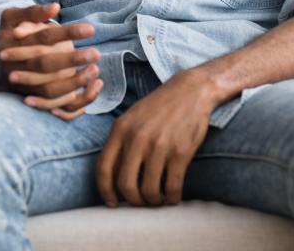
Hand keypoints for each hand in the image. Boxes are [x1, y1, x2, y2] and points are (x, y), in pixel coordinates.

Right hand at [0, 3, 102, 119]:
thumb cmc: (9, 35)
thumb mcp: (12, 18)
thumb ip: (33, 12)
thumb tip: (55, 7)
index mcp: (12, 43)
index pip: (42, 37)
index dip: (67, 33)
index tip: (91, 29)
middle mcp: (15, 67)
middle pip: (45, 64)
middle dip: (72, 59)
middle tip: (96, 53)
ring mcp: (22, 85)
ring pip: (49, 89)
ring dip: (74, 82)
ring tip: (95, 70)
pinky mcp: (31, 98)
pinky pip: (53, 106)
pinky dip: (73, 102)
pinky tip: (91, 87)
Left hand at [96, 69, 217, 206]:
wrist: (190, 91)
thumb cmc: (158, 107)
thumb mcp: (131, 118)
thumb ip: (119, 142)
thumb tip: (112, 175)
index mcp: (120, 130)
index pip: (103, 168)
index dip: (105, 191)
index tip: (111, 203)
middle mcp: (136, 138)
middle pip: (125, 184)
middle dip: (132, 200)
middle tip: (140, 202)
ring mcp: (159, 146)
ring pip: (150, 190)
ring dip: (154, 201)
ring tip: (158, 199)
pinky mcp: (180, 152)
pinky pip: (172, 187)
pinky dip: (172, 198)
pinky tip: (173, 197)